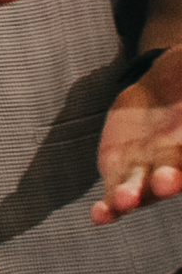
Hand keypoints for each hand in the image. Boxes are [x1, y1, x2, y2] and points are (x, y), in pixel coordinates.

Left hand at [95, 49, 181, 224]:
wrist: (169, 85)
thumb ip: (181, 89)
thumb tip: (180, 57)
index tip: (176, 171)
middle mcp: (177, 161)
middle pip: (174, 173)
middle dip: (167, 180)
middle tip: (164, 184)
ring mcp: (150, 166)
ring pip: (143, 188)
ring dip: (133, 196)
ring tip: (124, 203)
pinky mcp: (121, 164)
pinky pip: (116, 187)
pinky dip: (110, 206)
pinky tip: (100, 217)